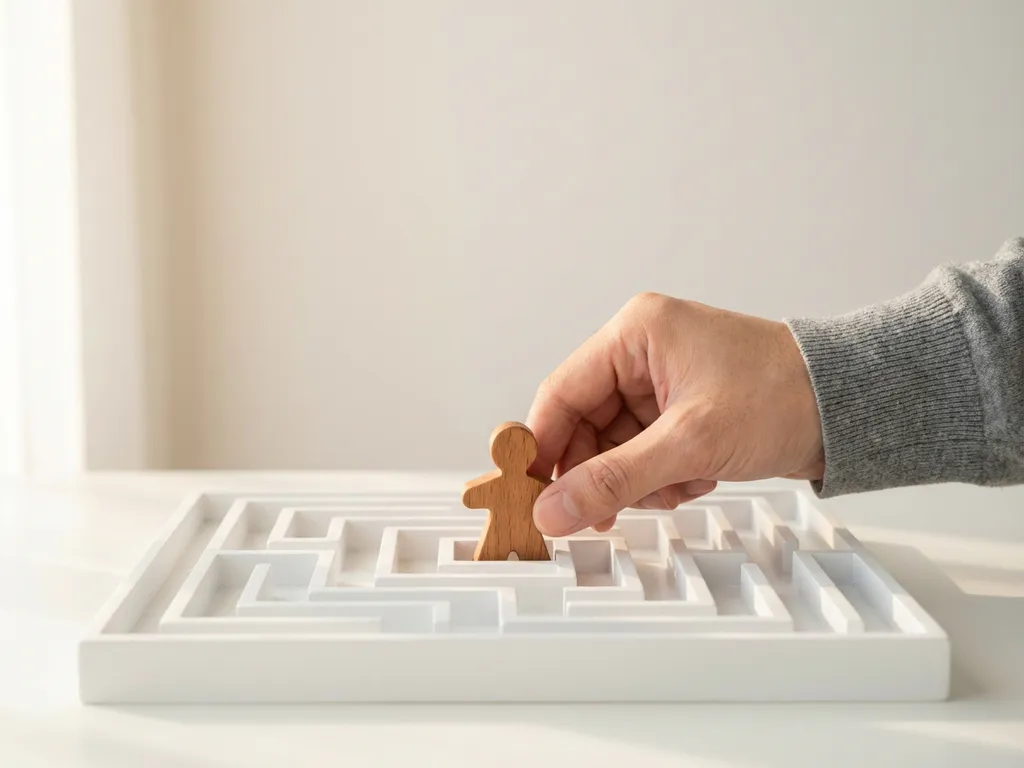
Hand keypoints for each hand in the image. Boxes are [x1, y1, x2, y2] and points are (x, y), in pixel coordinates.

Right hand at [526, 292, 823, 535]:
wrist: (848, 408)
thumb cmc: (783, 396)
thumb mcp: (690, 442)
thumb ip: (615, 479)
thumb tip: (554, 509)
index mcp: (635, 334)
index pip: (561, 392)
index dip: (542, 447)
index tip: (531, 494)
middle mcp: (642, 353)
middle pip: (585, 425)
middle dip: (601, 472)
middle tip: (607, 512)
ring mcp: (661, 384)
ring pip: (614, 447)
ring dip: (638, 479)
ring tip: (678, 485)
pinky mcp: (680, 411)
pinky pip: (644, 453)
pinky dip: (662, 477)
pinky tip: (695, 479)